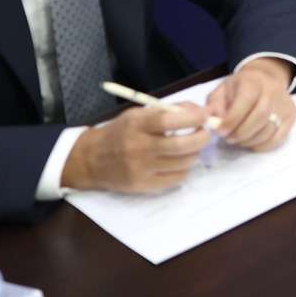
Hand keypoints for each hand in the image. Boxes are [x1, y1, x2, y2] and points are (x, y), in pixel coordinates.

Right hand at [61, 103, 211, 193]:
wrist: (90, 160)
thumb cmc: (120, 132)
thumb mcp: (138, 114)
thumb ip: (168, 110)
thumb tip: (200, 112)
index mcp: (137, 125)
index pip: (171, 120)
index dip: (194, 118)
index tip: (204, 117)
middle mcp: (138, 147)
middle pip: (182, 145)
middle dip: (201, 137)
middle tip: (204, 133)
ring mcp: (140, 169)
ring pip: (183, 163)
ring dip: (194, 154)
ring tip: (190, 148)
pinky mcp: (142, 185)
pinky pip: (176, 179)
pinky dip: (184, 169)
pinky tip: (178, 162)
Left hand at [205, 57, 295, 149]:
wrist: (266, 78)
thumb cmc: (239, 88)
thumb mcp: (221, 90)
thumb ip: (214, 106)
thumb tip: (212, 124)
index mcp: (252, 82)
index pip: (245, 102)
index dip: (231, 120)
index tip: (220, 132)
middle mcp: (272, 90)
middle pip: (259, 117)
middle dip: (240, 133)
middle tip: (228, 138)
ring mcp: (284, 103)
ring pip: (269, 129)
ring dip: (249, 140)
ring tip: (238, 139)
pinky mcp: (291, 115)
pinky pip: (278, 138)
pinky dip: (262, 145)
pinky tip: (251, 141)